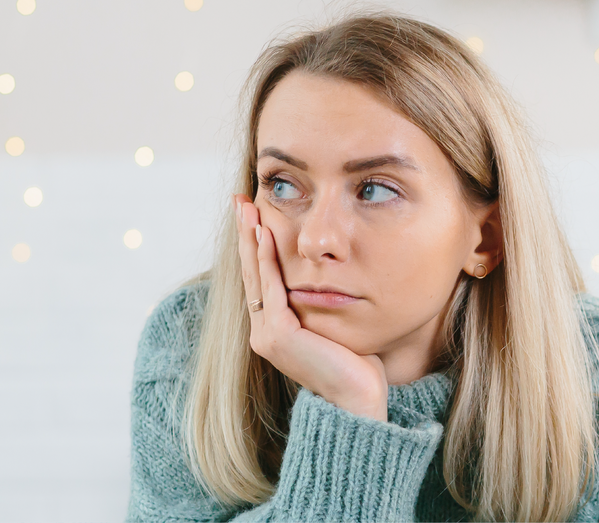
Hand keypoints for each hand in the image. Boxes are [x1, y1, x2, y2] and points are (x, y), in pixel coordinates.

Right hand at [232, 193, 388, 421]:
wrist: (358, 399)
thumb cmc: (356, 364)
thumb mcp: (335, 324)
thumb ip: (325, 301)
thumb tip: (336, 275)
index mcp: (274, 329)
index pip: (261, 278)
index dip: (255, 246)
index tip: (253, 214)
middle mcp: (263, 331)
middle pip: (251, 271)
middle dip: (245, 233)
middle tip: (240, 200)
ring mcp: (266, 334)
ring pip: (256, 275)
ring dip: (251, 238)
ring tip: (247, 208)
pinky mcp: (277, 335)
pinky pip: (271, 287)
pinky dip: (266, 258)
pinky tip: (265, 233)